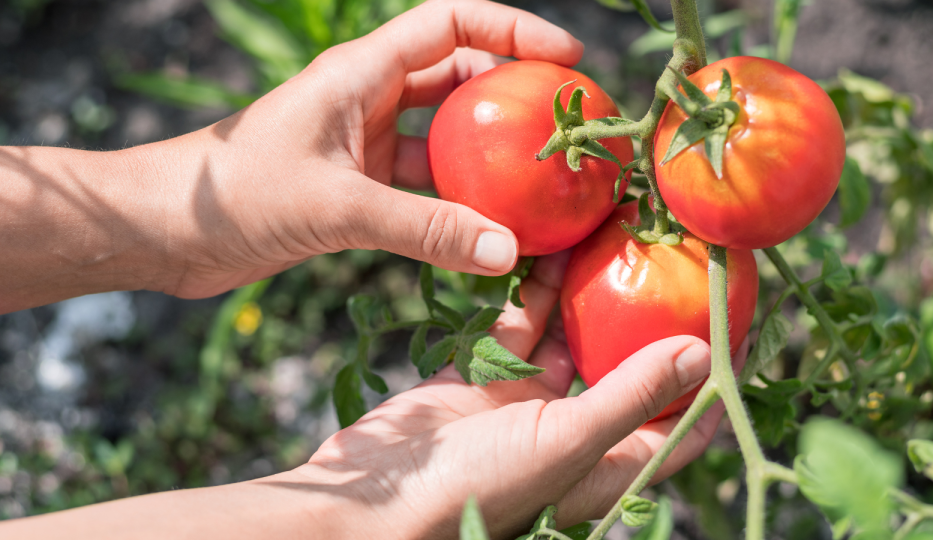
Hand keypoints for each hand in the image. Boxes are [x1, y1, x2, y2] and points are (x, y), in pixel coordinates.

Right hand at [0, 251, 745, 539]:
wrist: (370, 495)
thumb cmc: (476, 487)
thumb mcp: (564, 443)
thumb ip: (630, 397)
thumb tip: (706, 353)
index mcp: (605, 464)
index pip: (681, 423)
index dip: (716, 379)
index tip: (742, 320)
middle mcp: (572, 432)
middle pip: (630, 369)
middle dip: (654, 319)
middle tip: (680, 262)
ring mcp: (526, 404)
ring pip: (572, 339)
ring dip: (592, 295)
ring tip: (619, 240)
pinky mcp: (482, 378)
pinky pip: (518, 327)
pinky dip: (531, 293)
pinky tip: (550, 249)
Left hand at [141, 0, 584, 298]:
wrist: (167, 232)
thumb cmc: (234, 196)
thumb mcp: (337, 206)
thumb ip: (423, 230)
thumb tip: (507, 253)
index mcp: (361, 72)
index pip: (452, 23)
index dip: (513, 32)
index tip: (567, 60)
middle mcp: (368, 99)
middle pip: (458, 79)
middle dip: (512, 96)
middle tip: (563, 127)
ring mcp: (363, 145)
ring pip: (444, 139)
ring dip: (486, 158)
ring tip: (539, 183)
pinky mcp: (356, 188)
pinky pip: (422, 189)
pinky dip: (455, 206)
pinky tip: (487, 233)